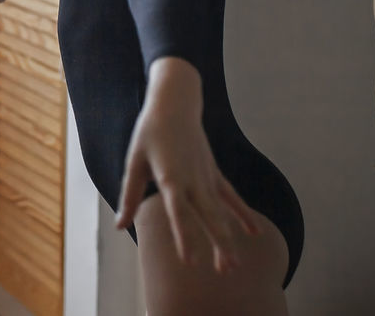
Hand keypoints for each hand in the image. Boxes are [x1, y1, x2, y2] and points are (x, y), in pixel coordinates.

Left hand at [115, 73, 260, 274]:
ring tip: (233, 266)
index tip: (190, 261)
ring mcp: (207, 176)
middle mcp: (193, 179)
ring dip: (228, 238)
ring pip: (220, 211)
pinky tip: (254, 233)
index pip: (178, 211)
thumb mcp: (134, 161)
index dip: (184, 235)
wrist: (175, 104)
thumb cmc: (149, 133)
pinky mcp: (213, 173)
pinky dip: (242, 214)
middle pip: (207, 216)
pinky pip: (230, 197)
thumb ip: (130, 196)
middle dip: (216, 244)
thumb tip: (120, 226)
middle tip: (225, 271)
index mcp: (170, 176)